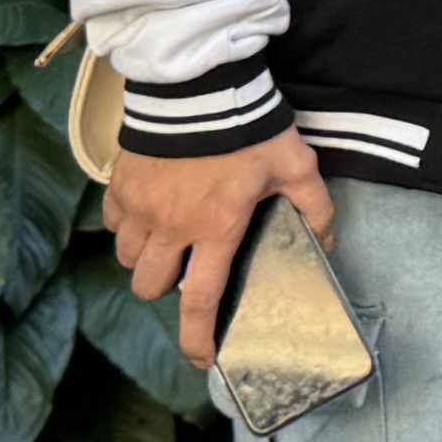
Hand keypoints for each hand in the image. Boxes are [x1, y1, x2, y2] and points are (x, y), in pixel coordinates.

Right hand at [108, 128, 335, 366]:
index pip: (200, 301)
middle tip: (185, 271)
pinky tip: (148, 211)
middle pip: (150, 285)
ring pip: (128, 256)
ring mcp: (139, 205)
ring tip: (167, 240)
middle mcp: (170, 226)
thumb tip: (327, 243)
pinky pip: (113, 220)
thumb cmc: (248, 127)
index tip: (202, 357)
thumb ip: (316, 208)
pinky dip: (126, 224)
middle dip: (164, 289)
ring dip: (145, 258)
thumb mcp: (295, 166)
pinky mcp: (120, 182)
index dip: (198, 338)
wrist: (197, 84)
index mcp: (214, 230)